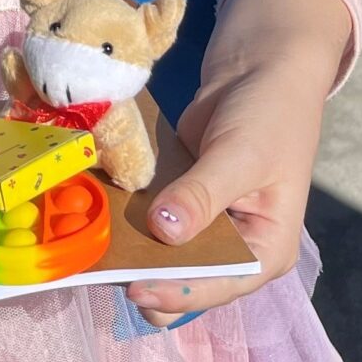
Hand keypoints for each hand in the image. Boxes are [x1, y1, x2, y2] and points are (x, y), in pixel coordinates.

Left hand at [126, 0, 350, 330]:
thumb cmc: (268, 114)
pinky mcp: (177, 203)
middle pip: (183, 280)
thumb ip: (202, 194)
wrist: (257, 69)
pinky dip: (125, 221)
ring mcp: (202, 229)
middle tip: (104, 259)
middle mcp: (234, 252)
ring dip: (129, 249)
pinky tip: (95, 210)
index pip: (216, 287)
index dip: (174, 292)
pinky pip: (148, 223)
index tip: (131, 285)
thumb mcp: (240, 154)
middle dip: (146, 274)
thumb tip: (164, 230)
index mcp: (265, 253)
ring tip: (92, 238)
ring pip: (160, 256)